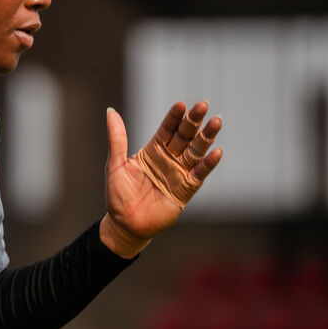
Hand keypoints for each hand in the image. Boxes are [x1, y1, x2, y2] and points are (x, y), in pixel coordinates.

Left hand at [100, 101, 222, 257]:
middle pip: (184, 136)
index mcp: (152, 151)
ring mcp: (178, 174)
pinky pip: (199, 174)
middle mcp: (168, 159)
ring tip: (216, 122)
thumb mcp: (115, 164)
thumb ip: (117, 139)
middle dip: (194, 121)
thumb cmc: (117, 195)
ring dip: (206, 138)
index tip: (182, 104)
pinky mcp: (185, 190)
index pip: (166, 129)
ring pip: (196, 152)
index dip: (174, 117)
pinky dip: (208, 164)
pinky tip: (216, 152)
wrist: (124, 224)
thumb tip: (111, 111)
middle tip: (202, 105)